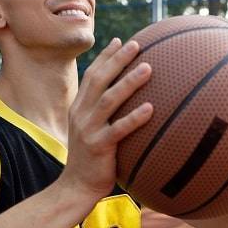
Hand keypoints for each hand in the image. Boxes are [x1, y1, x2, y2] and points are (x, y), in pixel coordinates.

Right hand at [60, 38, 152, 200]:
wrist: (76, 187)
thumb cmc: (92, 159)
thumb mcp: (92, 131)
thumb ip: (103, 114)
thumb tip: (128, 100)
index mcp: (79, 108)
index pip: (92, 75)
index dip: (106, 56)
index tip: (121, 40)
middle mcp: (81, 114)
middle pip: (99, 80)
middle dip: (117, 60)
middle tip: (137, 45)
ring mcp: (88, 129)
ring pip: (109, 100)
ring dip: (129, 83)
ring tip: (149, 68)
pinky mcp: (98, 146)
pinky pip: (118, 129)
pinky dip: (134, 118)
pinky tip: (151, 109)